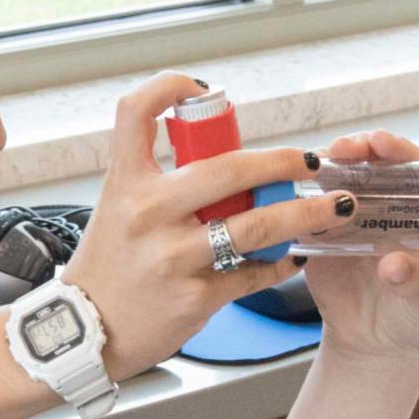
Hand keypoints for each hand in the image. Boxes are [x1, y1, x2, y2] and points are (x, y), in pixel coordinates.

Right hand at [60, 75, 354, 377]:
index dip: (169, 86)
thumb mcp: (116, 208)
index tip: (204, 90)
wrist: (86, 332)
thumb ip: (158, 180)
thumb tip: (218, 156)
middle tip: (307, 162)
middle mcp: (147, 213)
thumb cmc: (108, 266)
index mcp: (125, 183)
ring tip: (333, 208)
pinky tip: (293, 258)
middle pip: (229, 168)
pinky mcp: (194, 297)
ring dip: (305, 214)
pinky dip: (280, 264)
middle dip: (281, 162)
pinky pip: (253, 274)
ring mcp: (172, 257)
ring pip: (256, 226)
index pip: (136, 112)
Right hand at [299, 131, 418, 362]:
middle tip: (344, 148)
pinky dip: (298, 201)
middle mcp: (388, 208)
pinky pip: (308, 213)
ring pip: (339, 181)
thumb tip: (395, 265)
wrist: (378, 347)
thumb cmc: (418, 319)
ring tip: (314, 166)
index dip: (400, 151)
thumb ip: (416, 282)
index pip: (417, 168)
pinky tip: (288, 194)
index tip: (382, 144)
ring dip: (325, 169)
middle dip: (358, 149)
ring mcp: (352, 220)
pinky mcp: (321, 238)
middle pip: (374, 165)